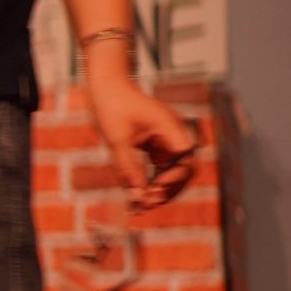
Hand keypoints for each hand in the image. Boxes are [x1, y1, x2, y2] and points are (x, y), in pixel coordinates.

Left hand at [88, 77, 197, 209]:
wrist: (105, 85)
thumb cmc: (112, 105)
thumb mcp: (116, 138)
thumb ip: (127, 166)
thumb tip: (138, 194)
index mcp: (170, 127)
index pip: (186, 158)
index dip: (175, 177)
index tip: (156, 188)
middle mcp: (172, 134)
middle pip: (183, 168)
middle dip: (170, 188)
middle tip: (150, 203)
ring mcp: (164, 140)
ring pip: (171, 171)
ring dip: (160, 188)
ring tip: (143, 205)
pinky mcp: (153, 145)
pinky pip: (157, 168)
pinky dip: (150, 181)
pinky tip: (138, 195)